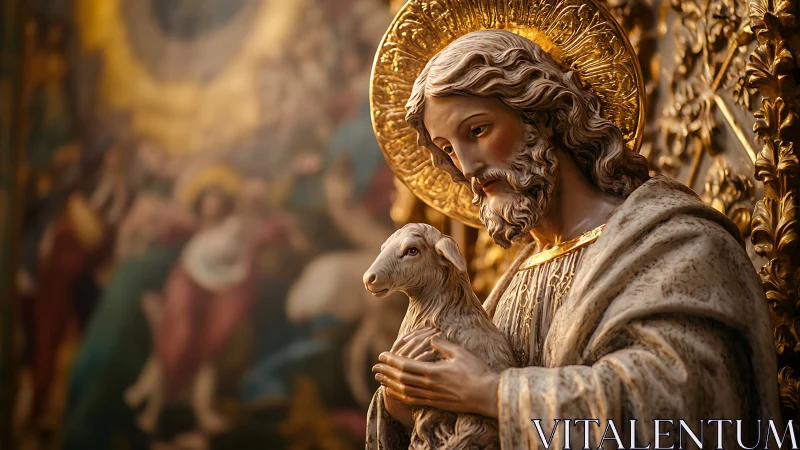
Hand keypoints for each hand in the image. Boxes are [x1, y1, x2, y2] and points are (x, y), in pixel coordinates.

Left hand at [373, 336, 500, 418]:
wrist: (487, 395)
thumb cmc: (476, 372)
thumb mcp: (460, 353)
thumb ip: (443, 345)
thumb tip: (431, 338)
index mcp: (433, 372)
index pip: (406, 365)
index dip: (392, 361)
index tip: (382, 355)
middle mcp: (429, 386)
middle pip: (401, 379)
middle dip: (387, 372)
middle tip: (375, 367)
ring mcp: (432, 397)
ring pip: (405, 391)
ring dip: (390, 384)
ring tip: (380, 379)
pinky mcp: (436, 404)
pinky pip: (413, 400)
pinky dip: (401, 396)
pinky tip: (396, 393)